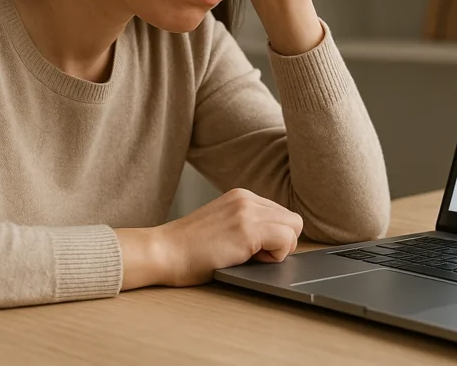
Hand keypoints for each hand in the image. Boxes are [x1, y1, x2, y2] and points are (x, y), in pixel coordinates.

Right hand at [122, 189, 303, 288]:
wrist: (162, 253)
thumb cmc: (188, 249)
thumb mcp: (223, 224)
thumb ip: (249, 224)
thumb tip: (279, 239)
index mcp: (241, 196)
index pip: (281, 214)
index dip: (275, 236)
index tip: (254, 249)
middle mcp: (247, 199)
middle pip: (292, 220)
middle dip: (282, 242)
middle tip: (255, 256)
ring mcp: (247, 212)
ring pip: (294, 228)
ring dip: (279, 248)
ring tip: (250, 257)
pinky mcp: (247, 230)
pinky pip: (286, 240)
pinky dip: (276, 255)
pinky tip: (250, 259)